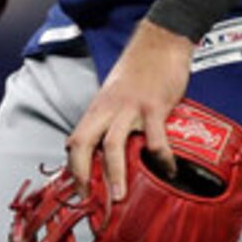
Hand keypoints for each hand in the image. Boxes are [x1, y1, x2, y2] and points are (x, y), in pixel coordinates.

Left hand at [67, 21, 193, 203]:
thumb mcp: (114, 96)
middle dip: (83, 174)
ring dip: (115, 173)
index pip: (75, 141)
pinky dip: (162, 158)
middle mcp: (108, 110)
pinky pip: (156, 138)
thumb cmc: (139, 70)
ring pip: (113, 144)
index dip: (72, 167)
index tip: (78, 190)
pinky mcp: (154, 106)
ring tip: (120, 196)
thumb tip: (109, 151)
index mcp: (97, 110)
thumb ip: (111, 120)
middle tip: (90, 200)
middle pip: (84, 143)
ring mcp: (130, 108)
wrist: (160, 41)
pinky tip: (169, 170)